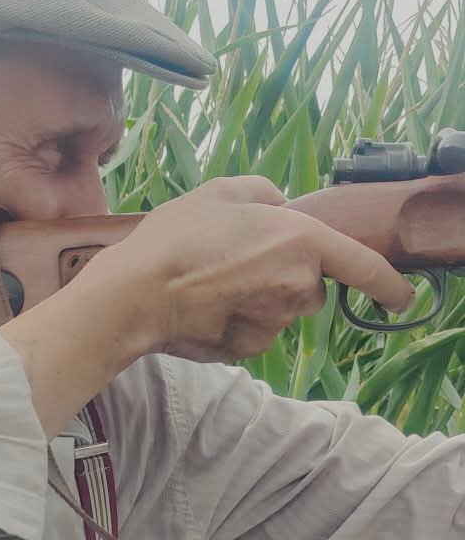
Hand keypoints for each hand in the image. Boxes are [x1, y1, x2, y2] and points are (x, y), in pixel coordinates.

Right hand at [70, 176, 415, 366]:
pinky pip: (253, 332)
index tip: (401, 298)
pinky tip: (205, 308)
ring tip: (212, 283)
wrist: (139, 293)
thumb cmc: (178, 237)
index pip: (363, 267)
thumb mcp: (223, 190)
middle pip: (309, 287)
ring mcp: (275, 322)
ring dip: (257, 299)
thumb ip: (264, 193)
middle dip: (284, 276)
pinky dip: (235, 322)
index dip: (387, 284)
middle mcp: (298, 286)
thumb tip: (279, 206)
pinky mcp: (249, 349)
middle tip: (236, 259)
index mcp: (302, 241)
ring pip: (278, 311)